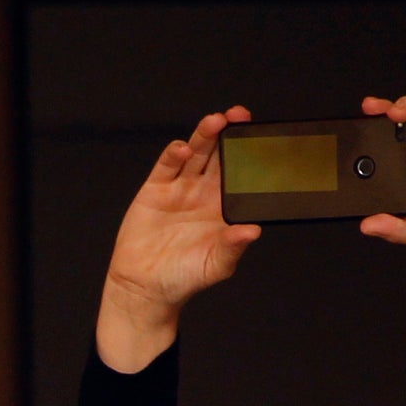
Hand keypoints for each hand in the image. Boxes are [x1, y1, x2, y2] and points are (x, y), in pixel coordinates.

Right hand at [94, 109, 261, 370]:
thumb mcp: (216, 266)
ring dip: (205, 136)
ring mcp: (180, 188)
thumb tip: (253, 231)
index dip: (249, 155)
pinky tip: (183, 148)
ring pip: (196, 153)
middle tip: (239, 117)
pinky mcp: (155, 190)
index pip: (240, 173)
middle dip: (229, 135)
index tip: (260, 139)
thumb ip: (233, 247)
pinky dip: (175, 154)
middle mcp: (204, 193)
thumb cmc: (183, 278)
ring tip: (215, 122)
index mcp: (224, 207)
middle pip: (219, 156)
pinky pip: (167, 165)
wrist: (145, 287)